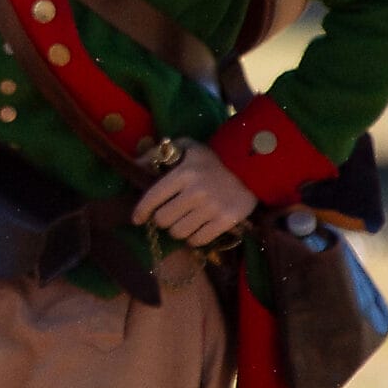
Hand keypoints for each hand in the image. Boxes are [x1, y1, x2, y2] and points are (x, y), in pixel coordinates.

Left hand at [129, 145, 257, 247]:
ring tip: (183, 222)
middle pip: (163, 219)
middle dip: (162, 219)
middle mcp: (196, 191)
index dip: (141, 211)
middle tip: (169, 215)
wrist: (251, 169)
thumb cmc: (213, 159)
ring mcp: (212, 208)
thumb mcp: (186, 147)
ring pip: (178, 232)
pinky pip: (198, 240)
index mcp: (184, 173)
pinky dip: (193, 238)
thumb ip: (160, 152)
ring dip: (177, 230)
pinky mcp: (227, 221)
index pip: (153, 198)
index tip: (137, 219)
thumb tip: (136, 164)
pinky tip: (196, 229)